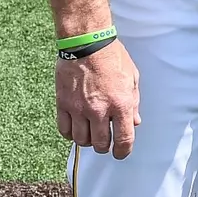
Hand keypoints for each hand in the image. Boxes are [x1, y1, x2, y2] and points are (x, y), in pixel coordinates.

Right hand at [55, 41, 140, 158]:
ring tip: (91, 134)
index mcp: (121, 103)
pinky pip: (64, 129)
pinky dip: (70, 134)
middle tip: (106, 142)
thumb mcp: (132, 78)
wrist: (87, 43)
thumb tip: (135, 122)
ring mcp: (79, 108)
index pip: (123, 139)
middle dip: (105, 147)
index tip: (121, 153)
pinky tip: (76, 128)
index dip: (123, 151)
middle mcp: (99, 110)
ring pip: (81, 140)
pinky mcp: (63, 104)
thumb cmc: (112, 57)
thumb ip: (134, 102)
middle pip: (100, 144)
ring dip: (87, 141)